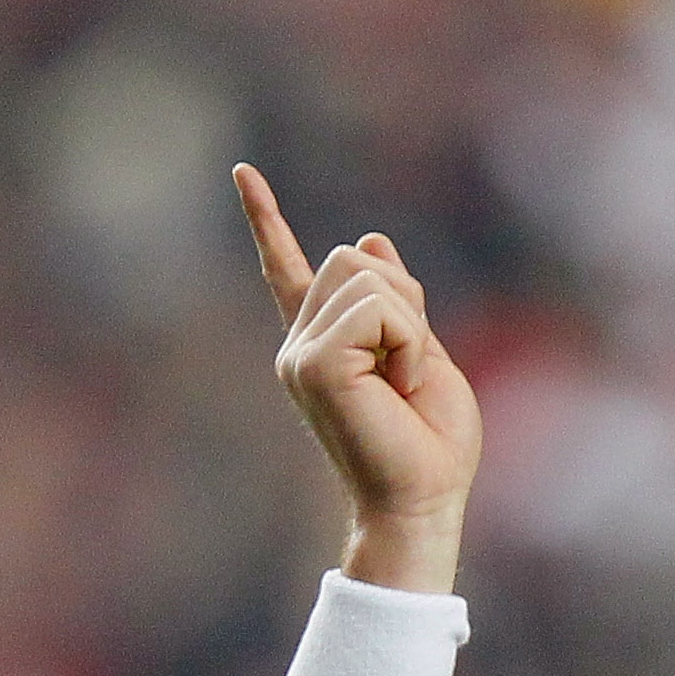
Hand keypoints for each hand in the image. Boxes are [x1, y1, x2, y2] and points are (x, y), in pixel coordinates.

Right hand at [234, 163, 481, 592]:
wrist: (424, 501)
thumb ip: (397, 302)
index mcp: (324, 344)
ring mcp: (300, 355)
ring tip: (404, 383)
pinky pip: (373, 308)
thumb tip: (370, 240)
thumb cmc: (431, 447)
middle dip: (402, 299)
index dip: (267, 221)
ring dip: (408, 323)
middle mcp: (301, 346)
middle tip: (409, 368)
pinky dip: (406, 340)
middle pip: (349, 257)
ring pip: (363, 274)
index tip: (243, 174)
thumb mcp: (424, 354)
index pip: (290, 271)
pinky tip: (400, 386)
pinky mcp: (312, 365)